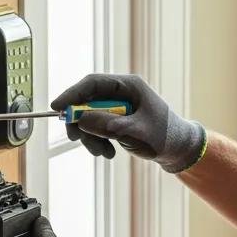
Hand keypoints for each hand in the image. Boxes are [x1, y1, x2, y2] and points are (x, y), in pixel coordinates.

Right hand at [52, 73, 205, 173]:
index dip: (73, 94)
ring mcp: (118, 106)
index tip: (57, 107)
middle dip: (81, 122)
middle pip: (88, 100)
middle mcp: (122, 92)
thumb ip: (108, 125)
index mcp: (129, 85)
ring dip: (91, 137)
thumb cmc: (164, 137)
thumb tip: (80, 120)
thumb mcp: (135, 133)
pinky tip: (109, 153)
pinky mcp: (117, 119)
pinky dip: (98, 141)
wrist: (179, 150)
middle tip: (75, 139)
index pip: (93, 83)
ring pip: (90, 117)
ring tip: (103, 153)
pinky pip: (97, 127)